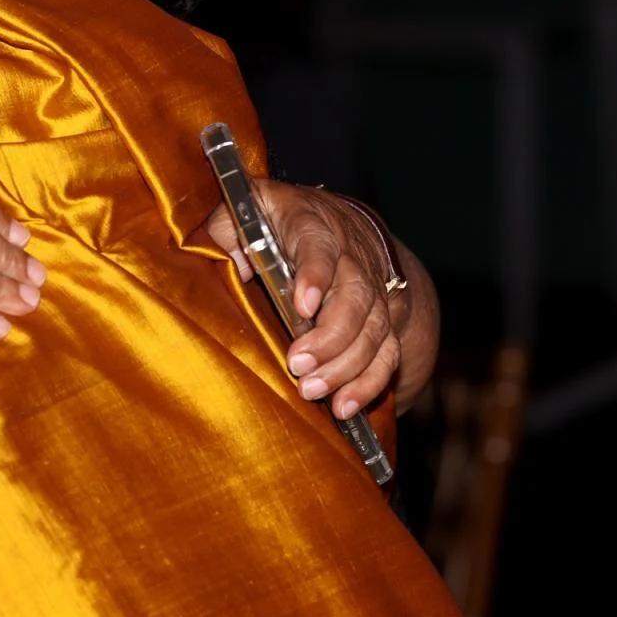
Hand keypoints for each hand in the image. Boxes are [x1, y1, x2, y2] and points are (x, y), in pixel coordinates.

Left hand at [193, 181, 437, 415]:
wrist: (338, 219)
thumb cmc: (276, 218)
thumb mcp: (247, 209)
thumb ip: (229, 230)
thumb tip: (232, 263)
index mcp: (313, 223)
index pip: (318, 246)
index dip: (314, 274)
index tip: (301, 305)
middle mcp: (351, 255)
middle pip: (354, 297)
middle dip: (330, 337)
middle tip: (299, 366)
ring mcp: (372, 287)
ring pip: (374, 329)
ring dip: (348, 367)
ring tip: (315, 392)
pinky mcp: (384, 317)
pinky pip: (388, 352)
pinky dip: (370, 382)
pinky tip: (346, 406)